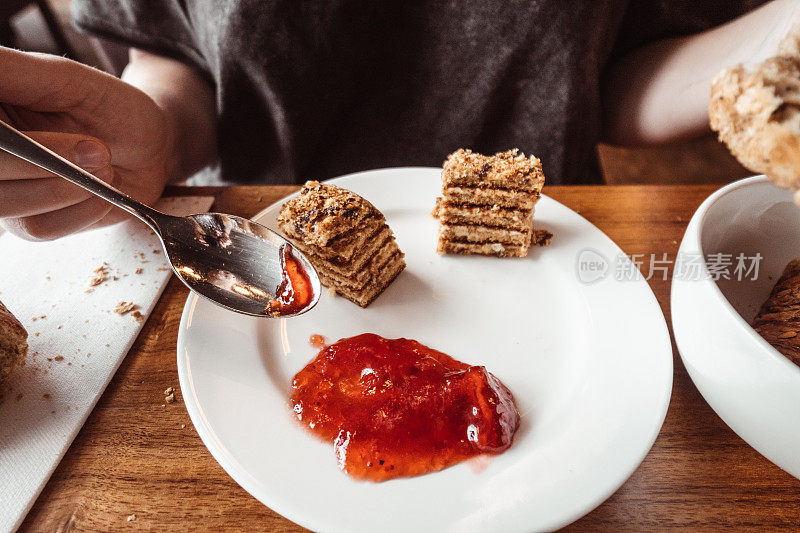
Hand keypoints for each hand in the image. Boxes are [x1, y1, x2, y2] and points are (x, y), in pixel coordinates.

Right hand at [0, 47, 174, 239]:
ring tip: (105, 166)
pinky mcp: (26, 222)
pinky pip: (38, 228)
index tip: (62, 140)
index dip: (15, 142)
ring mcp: (1, 189)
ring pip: (7, 203)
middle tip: (99, 149)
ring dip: (68, 187)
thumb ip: (12, 72)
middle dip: (50, 161)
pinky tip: (102, 190)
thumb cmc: (111, 107)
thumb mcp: (66, 78)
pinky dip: (80, 210)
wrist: (151, 147)